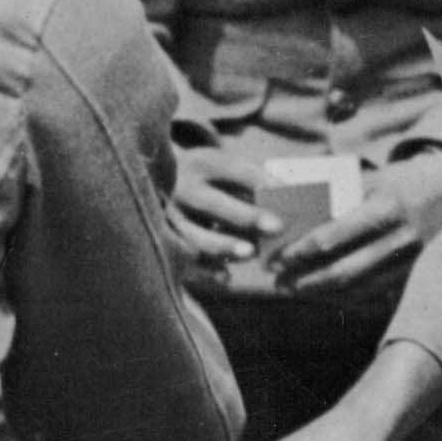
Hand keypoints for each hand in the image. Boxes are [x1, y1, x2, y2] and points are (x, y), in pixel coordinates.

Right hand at [168, 134, 275, 279]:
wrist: (152, 183)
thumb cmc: (204, 179)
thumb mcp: (220, 168)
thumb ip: (250, 182)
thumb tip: (288, 199)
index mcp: (202, 163)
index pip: (237, 170)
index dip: (262, 182)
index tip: (289, 193)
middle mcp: (182, 188)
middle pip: (214, 203)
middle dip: (247, 216)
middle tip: (277, 227)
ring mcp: (167, 216)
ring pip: (195, 235)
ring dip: (223, 245)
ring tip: (251, 253)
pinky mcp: (162, 239)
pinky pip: (182, 259)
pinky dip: (204, 270)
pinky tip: (225, 277)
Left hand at [268, 152, 441, 294]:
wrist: (439, 190)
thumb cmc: (393, 180)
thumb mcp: (367, 176)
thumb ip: (335, 191)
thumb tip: (288, 202)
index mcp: (383, 207)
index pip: (333, 237)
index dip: (301, 251)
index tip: (278, 257)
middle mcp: (396, 237)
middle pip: (342, 270)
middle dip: (306, 278)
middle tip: (279, 280)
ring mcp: (404, 258)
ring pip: (355, 285)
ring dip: (320, 291)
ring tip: (293, 288)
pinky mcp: (407, 270)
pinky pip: (369, 291)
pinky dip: (342, 295)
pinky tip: (321, 293)